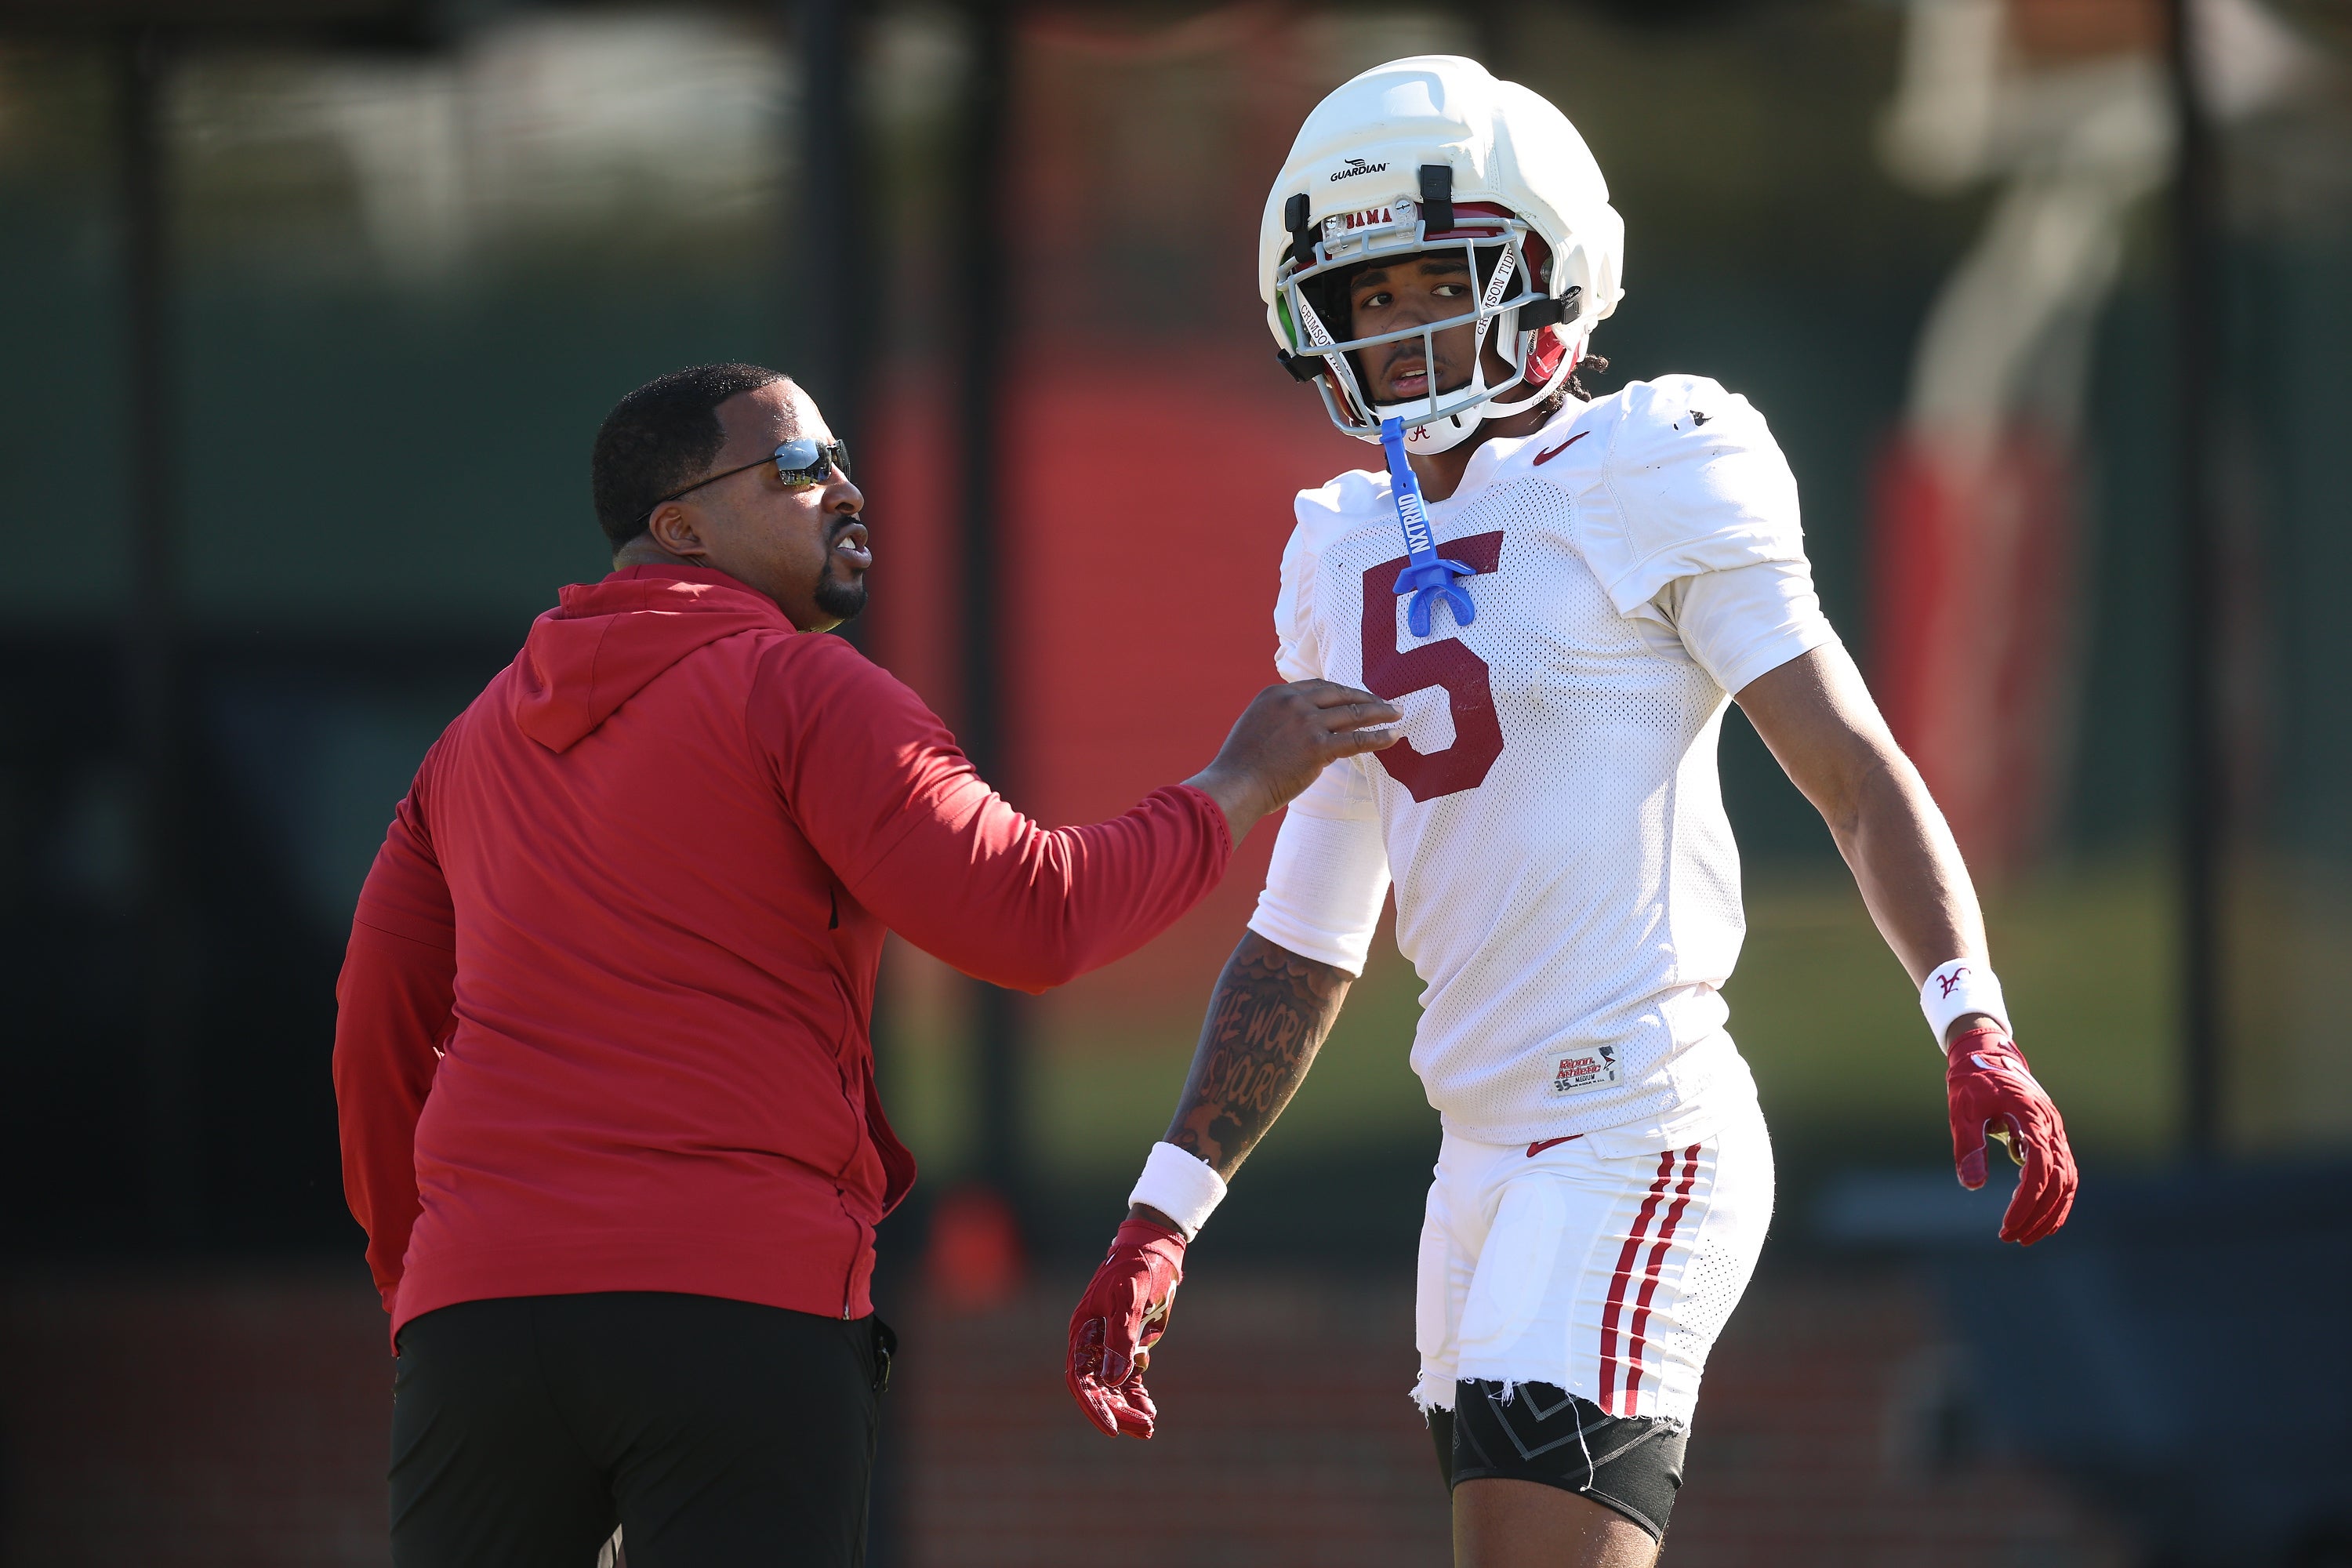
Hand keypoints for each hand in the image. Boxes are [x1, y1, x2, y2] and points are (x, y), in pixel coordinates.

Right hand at [1065, 1216, 1186, 1438]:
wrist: (1156, 1251)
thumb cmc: (1137, 1270)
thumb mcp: (1129, 1302)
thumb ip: (1120, 1339)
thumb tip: (1111, 1381)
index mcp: (1083, 1331)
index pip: (1081, 1378)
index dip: (1093, 1405)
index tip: (1111, 1428)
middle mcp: (1093, 1342)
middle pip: (1098, 1388)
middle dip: (1118, 1411)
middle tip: (1144, 1430)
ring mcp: (1111, 1345)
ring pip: (1114, 1387)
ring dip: (1129, 1408)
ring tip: (1149, 1428)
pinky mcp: (1130, 1345)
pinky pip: (1130, 1379)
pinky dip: (1138, 1395)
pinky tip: (1150, 1411)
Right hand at [1185, 681, 1398, 842]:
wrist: (1235, 785)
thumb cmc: (1242, 765)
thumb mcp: (1257, 725)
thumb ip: (1281, 718)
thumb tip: (1307, 728)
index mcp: (1277, 694)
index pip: (1319, 686)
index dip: (1344, 691)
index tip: (1359, 697)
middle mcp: (1293, 702)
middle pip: (1340, 694)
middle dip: (1367, 698)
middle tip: (1387, 703)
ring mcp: (1307, 723)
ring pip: (1353, 713)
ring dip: (1380, 712)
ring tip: (1398, 714)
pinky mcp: (1317, 747)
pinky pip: (1356, 739)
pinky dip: (1378, 737)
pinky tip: (1392, 736)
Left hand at [1946, 1026, 2076, 1244]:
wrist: (1985, 1053)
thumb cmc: (1971, 1081)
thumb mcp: (1963, 1110)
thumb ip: (1969, 1146)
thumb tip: (1972, 1186)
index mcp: (2033, 1119)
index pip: (2039, 1170)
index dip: (2026, 1202)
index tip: (2007, 1225)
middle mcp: (2052, 1127)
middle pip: (2060, 1181)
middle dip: (2039, 1215)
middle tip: (2011, 1237)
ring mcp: (2056, 1132)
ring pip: (2068, 1180)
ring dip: (2051, 1211)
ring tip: (2025, 1235)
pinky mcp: (2052, 1136)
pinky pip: (2063, 1172)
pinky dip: (2055, 1197)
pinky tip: (2035, 1215)